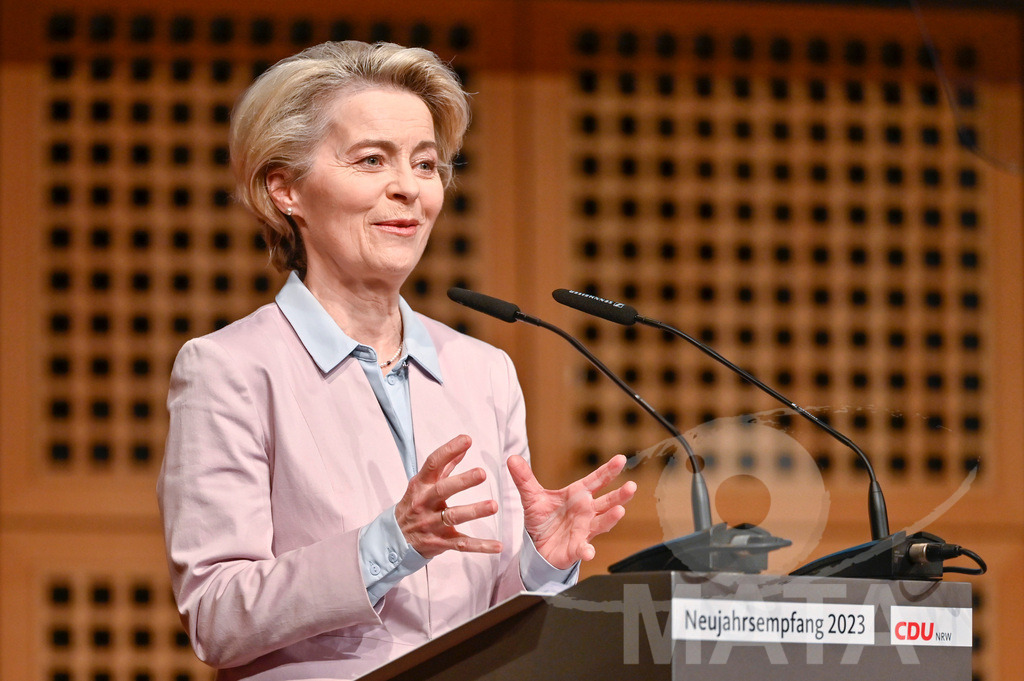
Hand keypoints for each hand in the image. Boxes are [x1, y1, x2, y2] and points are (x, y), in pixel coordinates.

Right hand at [395, 434, 501, 558]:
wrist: (395, 539)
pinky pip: (461, 544)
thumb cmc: (414, 505)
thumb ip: (445, 466)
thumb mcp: (423, 484)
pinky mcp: (440, 542)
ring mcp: (432, 523)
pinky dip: (480, 546)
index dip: (449, 450)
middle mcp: (425, 502)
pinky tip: (497, 546)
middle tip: (482, 473)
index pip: (434, 464)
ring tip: (493, 506)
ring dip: (474, 511)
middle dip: (463, 481)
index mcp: (421, 485)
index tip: (467, 440)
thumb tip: (463, 446)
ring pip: (454, 517)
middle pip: (443, 490)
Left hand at [508, 454, 635, 569]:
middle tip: (631, 486)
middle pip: (607, 501)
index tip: (621, 459)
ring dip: (611, 518)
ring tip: (620, 511)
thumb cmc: (542, 519)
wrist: (537, 546)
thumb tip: (512, 458)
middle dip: (620, 495)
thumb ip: (523, 478)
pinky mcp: (576, 547)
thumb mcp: (531, 496)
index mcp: (578, 495)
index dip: (608, 470)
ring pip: (602, 523)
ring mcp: (584, 529)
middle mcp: (586, 511)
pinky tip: (588, 552)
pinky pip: (583, 549)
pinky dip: (586, 550)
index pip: (596, 480)